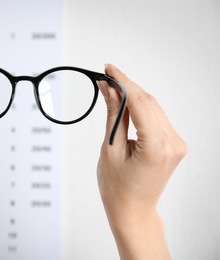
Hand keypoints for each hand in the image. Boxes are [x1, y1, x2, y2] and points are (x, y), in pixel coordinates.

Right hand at [97, 64, 186, 258]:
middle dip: (127, 87)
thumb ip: (113, 115)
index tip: (108, 69)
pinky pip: (157, 118)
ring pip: (154, 108)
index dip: (123, 82)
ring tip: (112, 89)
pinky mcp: (174, 144)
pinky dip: (141, 109)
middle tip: (106, 77)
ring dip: (133, 97)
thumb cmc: (117, 187)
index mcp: (157, 147)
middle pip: (149, 102)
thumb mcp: (110, 148)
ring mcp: (177, 144)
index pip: (140, 103)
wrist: (132, 210)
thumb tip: (108, 89)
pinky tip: (126, 104)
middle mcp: (173, 143)